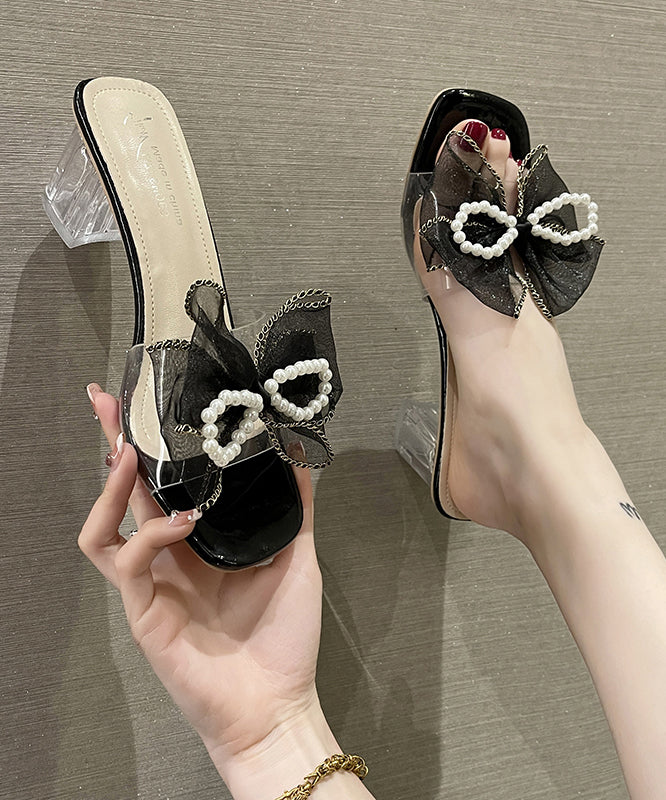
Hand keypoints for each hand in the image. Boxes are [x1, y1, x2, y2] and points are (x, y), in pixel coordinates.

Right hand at [80, 385, 321, 769]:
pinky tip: (183, 522)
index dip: (152, 446)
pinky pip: (129, 564)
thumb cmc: (285, 635)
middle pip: (127, 494)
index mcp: (198, 542)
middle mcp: (168, 557)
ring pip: (105, 529)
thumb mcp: (297, 558)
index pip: (164, 484)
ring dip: (113, 489)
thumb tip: (301, 457)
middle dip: (113, 446)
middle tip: (105, 402)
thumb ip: (295, 509)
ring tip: (131, 454)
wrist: (278, 703)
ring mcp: (152, 585)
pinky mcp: (145, 613)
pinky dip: (152, 535)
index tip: (146, 402)